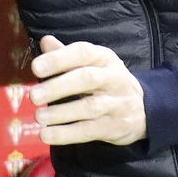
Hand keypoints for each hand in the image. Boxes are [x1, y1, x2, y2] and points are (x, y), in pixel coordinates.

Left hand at [30, 35, 146, 146]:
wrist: (143, 109)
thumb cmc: (107, 82)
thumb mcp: (92, 64)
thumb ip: (67, 55)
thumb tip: (45, 41)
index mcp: (105, 58)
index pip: (83, 53)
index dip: (59, 59)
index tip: (35, 68)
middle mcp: (114, 78)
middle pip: (87, 79)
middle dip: (58, 86)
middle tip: (34, 95)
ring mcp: (117, 104)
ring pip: (89, 107)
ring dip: (61, 112)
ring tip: (38, 116)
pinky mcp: (114, 127)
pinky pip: (89, 130)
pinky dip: (66, 134)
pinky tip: (47, 135)